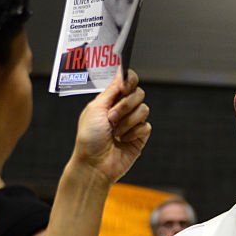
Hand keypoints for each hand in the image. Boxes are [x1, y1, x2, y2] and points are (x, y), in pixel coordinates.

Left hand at [71, 68, 151, 184]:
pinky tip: (123, 140)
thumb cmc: (89, 138)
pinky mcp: (140, 136)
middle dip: (126, 105)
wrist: (95, 164)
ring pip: (144, 109)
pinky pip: (146, 126)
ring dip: (127, 121)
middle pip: (138, 93)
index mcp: (110, 100)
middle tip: (112, 117)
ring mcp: (132, 122)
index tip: (124, 87)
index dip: (129, 80)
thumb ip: (111, 90)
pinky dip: (133, 133)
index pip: (127, 81)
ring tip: (115, 132)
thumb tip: (121, 72)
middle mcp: (122, 109)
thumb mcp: (96, 108)